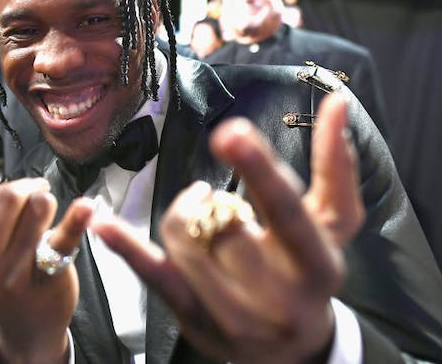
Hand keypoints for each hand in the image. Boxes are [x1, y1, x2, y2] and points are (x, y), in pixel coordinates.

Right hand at [0, 164, 93, 362]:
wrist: (29, 324)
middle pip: (5, 198)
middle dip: (21, 188)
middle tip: (28, 194)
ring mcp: (16, 272)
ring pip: (34, 209)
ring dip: (43, 198)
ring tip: (43, 206)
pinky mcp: (51, 274)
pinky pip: (65, 240)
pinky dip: (76, 220)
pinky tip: (85, 207)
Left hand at [93, 93, 363, 362]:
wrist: (293, 355)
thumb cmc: (309, 272)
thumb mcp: (332, 226)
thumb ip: (335, 167)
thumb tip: (339, 103)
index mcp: (318, 264)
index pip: (286, 209)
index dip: (258, 169)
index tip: (230, 132)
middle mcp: (278, 296)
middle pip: (222, 220)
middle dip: (214, 202)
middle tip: (218, 202)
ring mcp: (232, 313)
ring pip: (185, 237)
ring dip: (185, 214)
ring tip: (200, 216)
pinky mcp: (194, 318)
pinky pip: (154, 275)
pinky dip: (126, 246)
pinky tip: (102, 222)